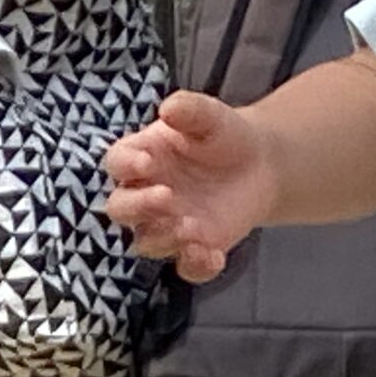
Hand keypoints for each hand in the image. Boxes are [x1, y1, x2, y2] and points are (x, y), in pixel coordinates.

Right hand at [103, 92, 280, 284]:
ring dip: (164, 237)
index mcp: (140, 157)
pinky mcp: (193, 247)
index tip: (147, 163)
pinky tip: (214, 256)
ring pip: (147, 242)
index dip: (126, 165)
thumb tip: (169, 109)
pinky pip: (186, 267)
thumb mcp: (211, 116)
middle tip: (167, 197)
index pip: (117, 163)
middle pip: (121, 208)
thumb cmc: (222, 135)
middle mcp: (145, 194)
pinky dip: (196, 266)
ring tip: (192, 227)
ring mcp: (166, 224)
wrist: (259, 163)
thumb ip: (190, 110)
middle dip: (138, 206)